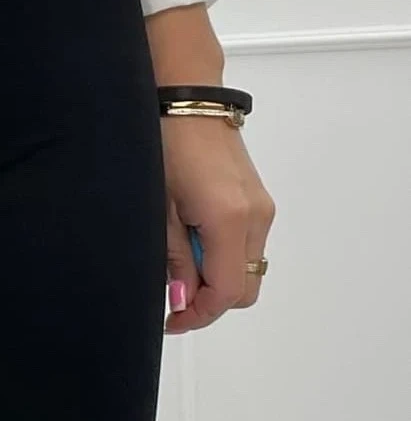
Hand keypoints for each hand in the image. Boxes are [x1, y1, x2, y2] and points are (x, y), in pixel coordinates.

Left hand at [160, 115, 275, 333]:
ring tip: (177, 260)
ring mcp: (261, 208)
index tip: (171, 319)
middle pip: (244, 288)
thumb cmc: (165, 145)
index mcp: (231, 222)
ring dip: (215, 277)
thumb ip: (173, 257)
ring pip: (247, 268)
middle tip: (171, 296)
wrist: (187, 101)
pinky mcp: (257, 200)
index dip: (198, 315)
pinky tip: (191, 239)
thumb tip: (180, 298)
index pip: (226, 292)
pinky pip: (246, 245)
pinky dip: (222, 255)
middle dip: (209, 300)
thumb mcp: (158, 209)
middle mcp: (257, 218)